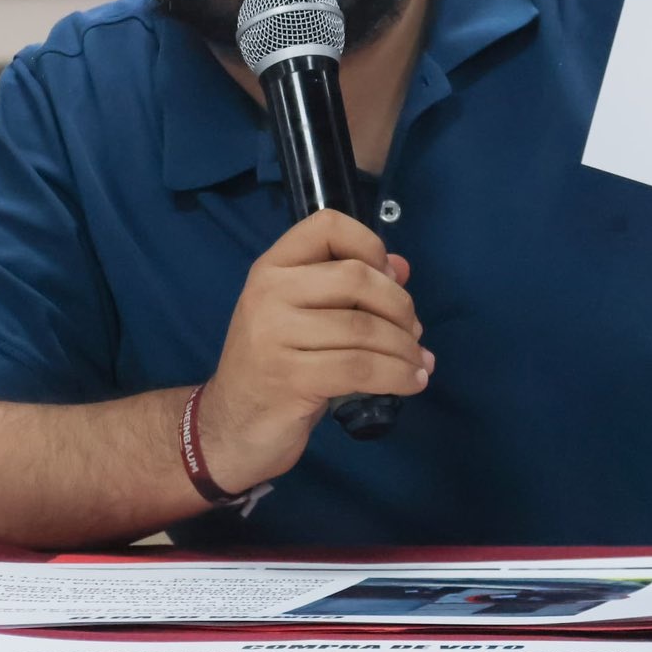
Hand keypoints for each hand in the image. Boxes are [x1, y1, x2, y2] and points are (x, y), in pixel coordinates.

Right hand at [195, 211, 428, 492]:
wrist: (232, 426)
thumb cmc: (276, 365)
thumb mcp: (305, 317)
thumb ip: (349, 288)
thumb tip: (402, 267)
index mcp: (272, 267)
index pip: (327, 226)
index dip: (370, 245)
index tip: (388, 278)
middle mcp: (268, 292)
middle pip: (356, 277)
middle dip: (400, 305)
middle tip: (414, 332)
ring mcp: (274, 335)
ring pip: (364, 329)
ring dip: (405, 348)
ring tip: (419, 362)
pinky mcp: (289, 378)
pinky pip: (360, 369)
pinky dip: (397, 375)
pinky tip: (412, 381)